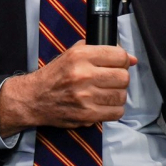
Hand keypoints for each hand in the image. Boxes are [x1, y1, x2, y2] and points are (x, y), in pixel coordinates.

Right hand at [0, 41, 137, 136]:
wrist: (34, 98)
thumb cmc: (55, 76)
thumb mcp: (73, 53)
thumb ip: (101, 50)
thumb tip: (131, 58)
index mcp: (80, 56)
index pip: (119, 55)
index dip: (123, 60)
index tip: (120, 64)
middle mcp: (83, 75)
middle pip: (123, 77)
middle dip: (121, 78)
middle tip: (112, 79)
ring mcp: (85, 97)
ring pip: (121, 95)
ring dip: (117, 94)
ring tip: (106, 92)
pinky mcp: (87, 115)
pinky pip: (116, 112)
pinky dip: (114, 109)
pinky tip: (104, 104)